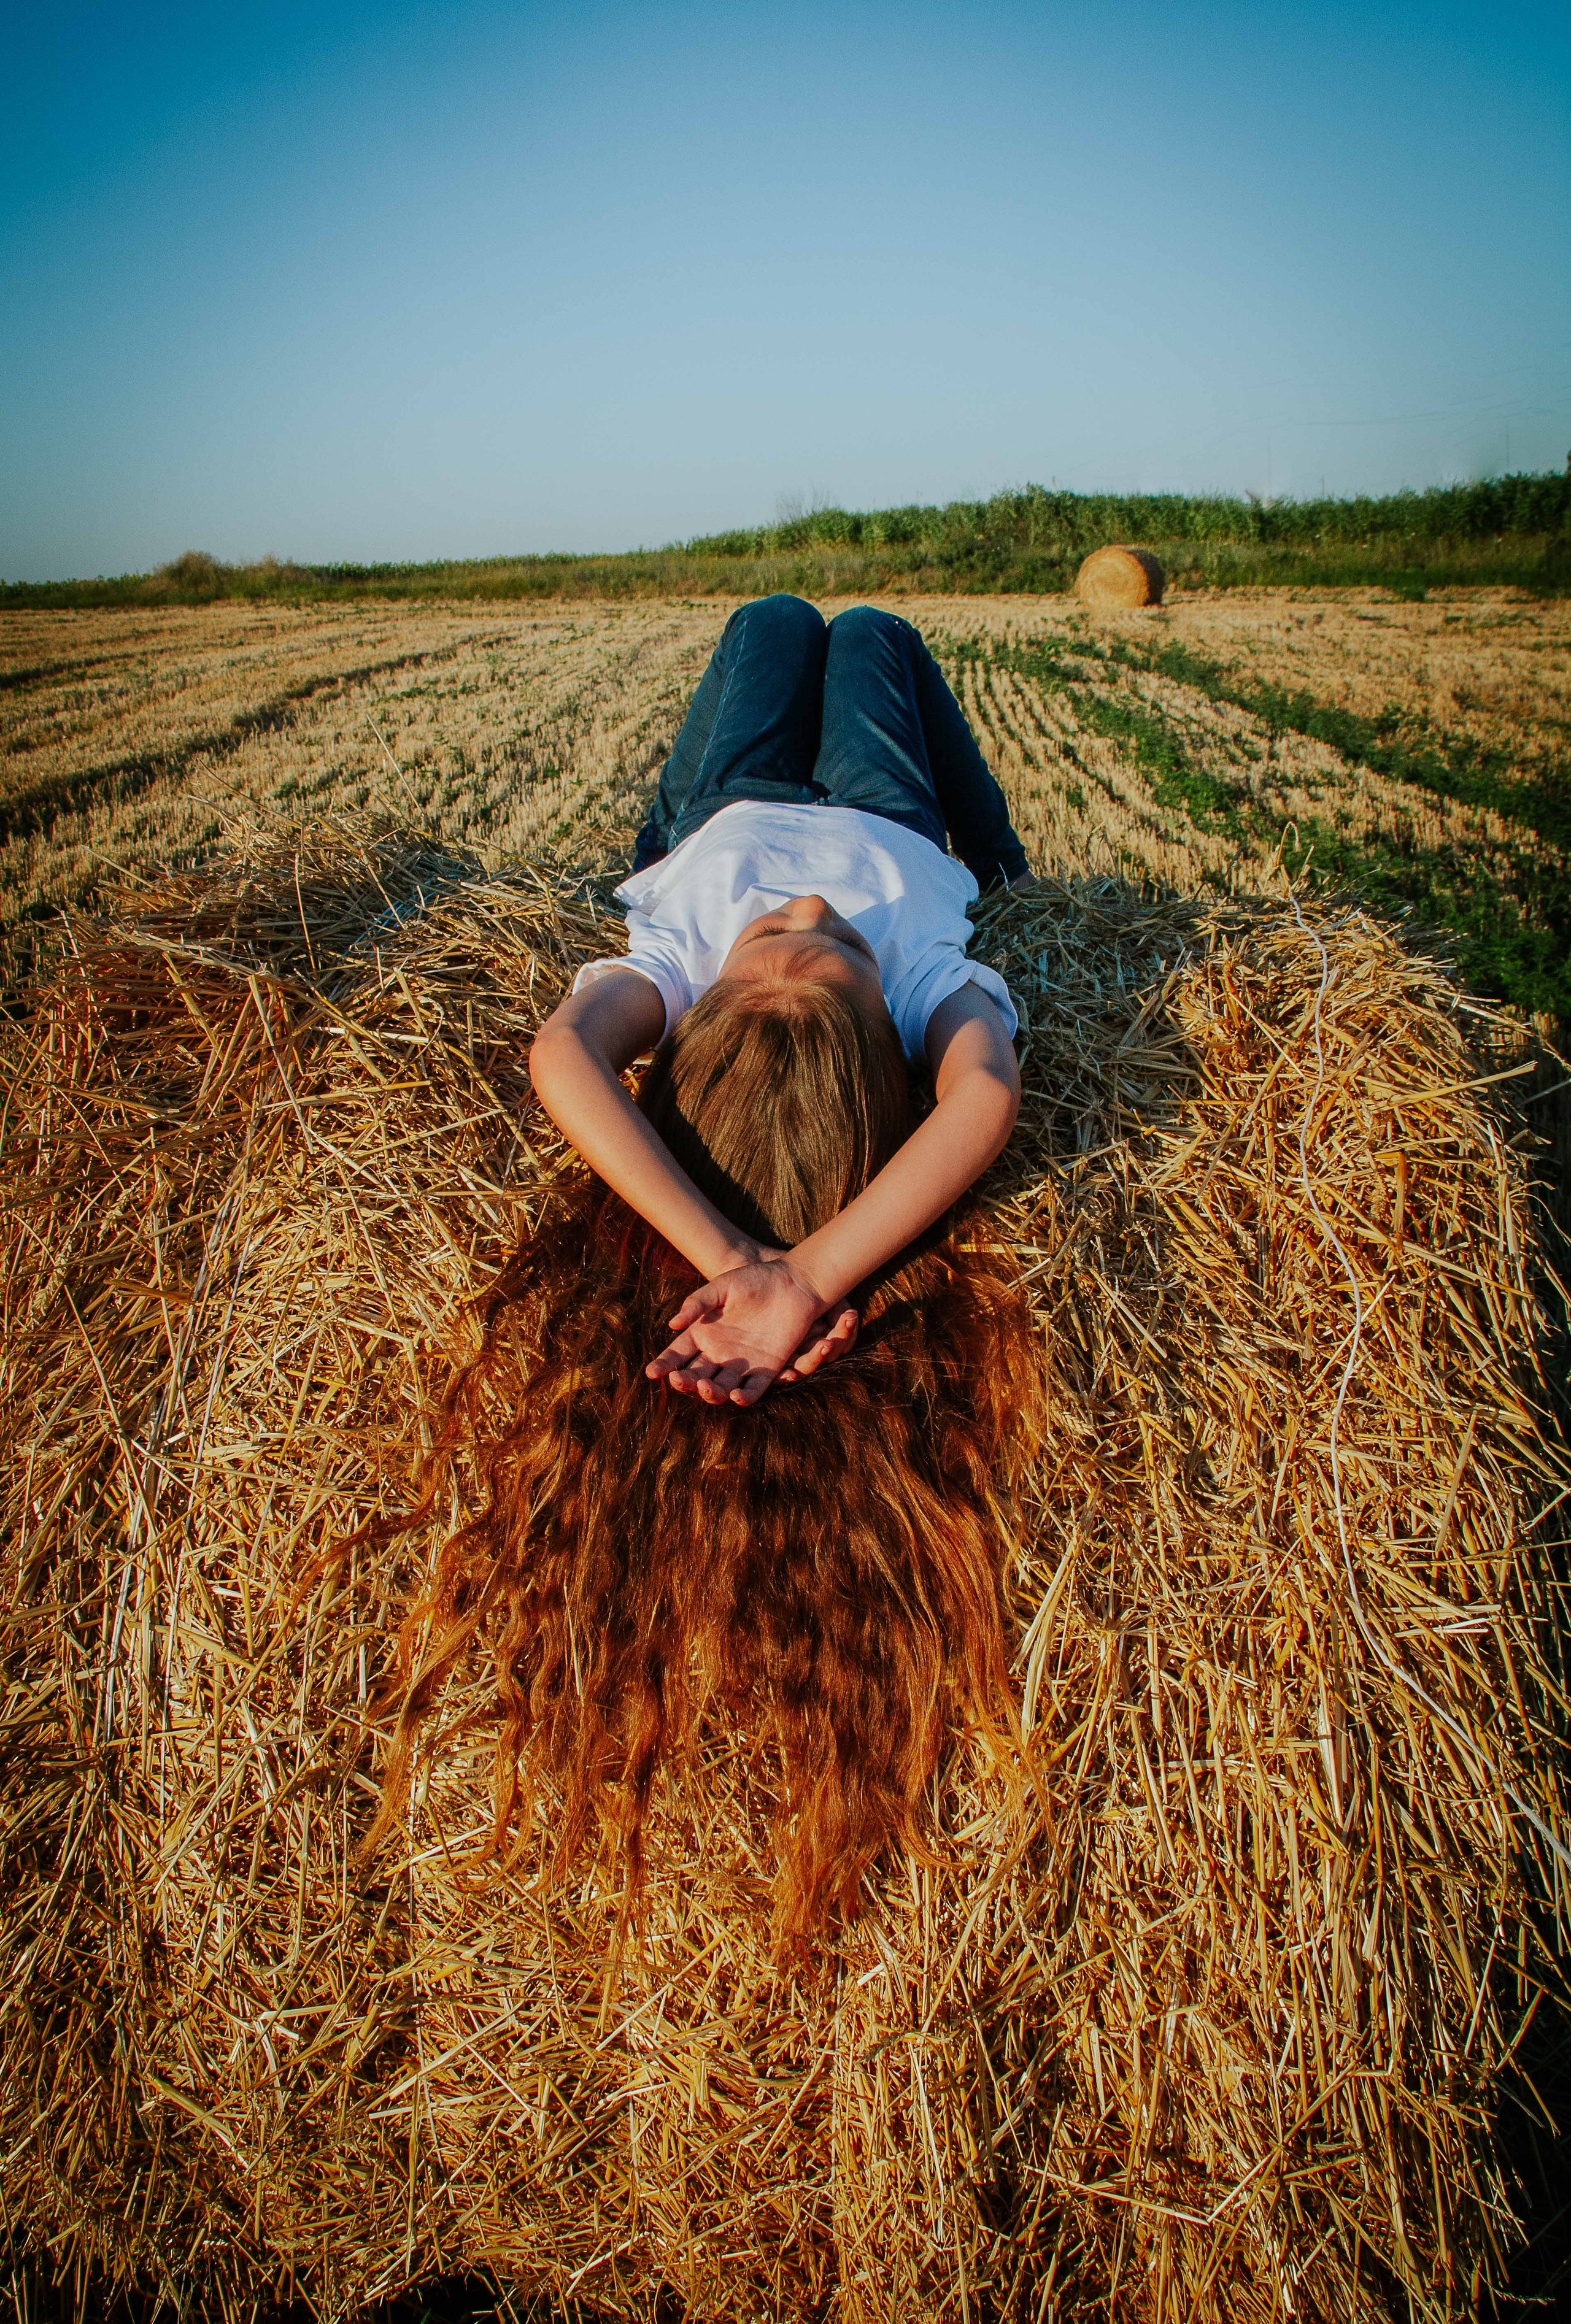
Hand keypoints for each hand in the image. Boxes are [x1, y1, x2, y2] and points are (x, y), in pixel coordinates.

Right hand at [645, 1258, 858, 1405]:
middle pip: (695, 1375)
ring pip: (721, 1387)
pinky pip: (753, 1390)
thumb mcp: (722, 1286)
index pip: (678, 1353)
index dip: (664, 1364)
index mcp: (703, 1332)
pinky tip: (736, 1397)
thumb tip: (672, 1325)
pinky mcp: (767, 1370)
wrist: (794, 1283)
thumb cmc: (755, 1279)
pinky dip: (744, 1397)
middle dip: (683, 1381)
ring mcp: (742, 1364)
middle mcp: (719, 1352)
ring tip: (704, 1386)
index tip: (651, 1373)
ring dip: (710, 1392)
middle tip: (677, 1379)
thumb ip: (698, 1303)